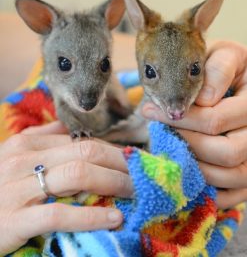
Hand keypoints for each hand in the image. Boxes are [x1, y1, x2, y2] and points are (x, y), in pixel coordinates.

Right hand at [0, 121, 131, 254]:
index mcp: (26, 145)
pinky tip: (113, 219)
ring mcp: (17, 188)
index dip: (113, 152)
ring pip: (78, 176)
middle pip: (86, 154)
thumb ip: (41, 140)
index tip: (133, 162)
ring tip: (133, 193)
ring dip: (113, 184)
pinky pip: (60, 213)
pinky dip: (91, 216)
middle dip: (120, 165)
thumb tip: (70, 130)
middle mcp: (23, 161)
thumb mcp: (12, 157)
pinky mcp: (13, 220)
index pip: (83, 142)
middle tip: (140, 176)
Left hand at [142, 40, 246, 208]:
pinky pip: (232, 195)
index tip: (150, 110)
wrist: (233, 85)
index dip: (181, 118)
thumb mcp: (224, 56)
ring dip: (194, 167)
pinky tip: (186, 175)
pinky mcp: (246, 175)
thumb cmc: (222, 70)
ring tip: (172, 150)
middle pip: (227, 152)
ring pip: (231, 176)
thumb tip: (205, 100)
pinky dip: (208, 191)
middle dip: (187, 144)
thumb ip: (218, 69)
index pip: (215, 120)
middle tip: (161, 133)